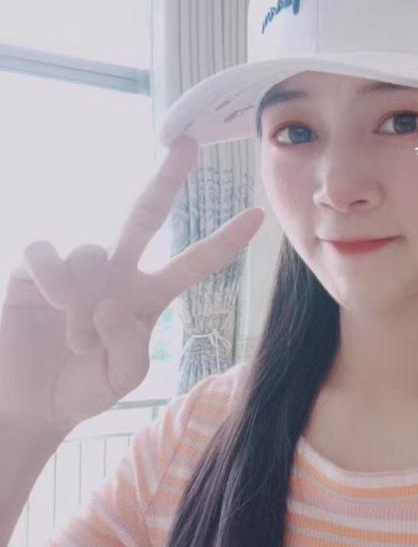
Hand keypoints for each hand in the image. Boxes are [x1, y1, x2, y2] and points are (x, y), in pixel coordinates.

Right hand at [0, 136, 264, 434]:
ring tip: (76, 340)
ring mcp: (78, 269)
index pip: (193, 263)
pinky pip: (46, 252)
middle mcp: (117, 273)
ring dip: (84, 303)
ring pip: (91, 252)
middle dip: (167, 179)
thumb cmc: (84, 388)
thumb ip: (130, 345)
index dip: (223, 241)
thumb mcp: (123, 377)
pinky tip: (50, 302)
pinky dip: (51, 277)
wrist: (32, 403)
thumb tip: (113, 302)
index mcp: (148, 296)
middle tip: (188, 143)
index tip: (257, 216)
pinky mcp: (34, 271)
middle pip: (144, 214)